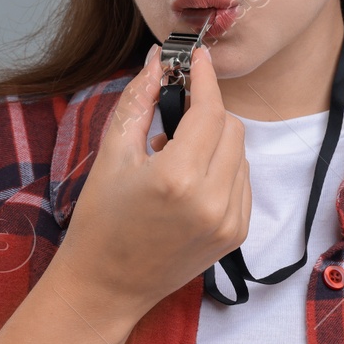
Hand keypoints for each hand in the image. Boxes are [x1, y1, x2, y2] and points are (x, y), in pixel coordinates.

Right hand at [52, 42, 250, 321]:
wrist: (106, 286)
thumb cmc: (100, 221)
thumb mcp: (112, 154)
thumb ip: (139, 101)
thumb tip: (157, 61)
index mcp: (177, 177)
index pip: (209, 110)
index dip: (204, 78)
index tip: (198, 57)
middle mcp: (212, 200)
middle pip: (231, 128)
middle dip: (207, 113)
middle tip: (174, 118)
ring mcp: (229, 221)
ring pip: (241, 154)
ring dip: (215, 142)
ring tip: (175, 157)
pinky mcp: (236, 236)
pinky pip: (243, 182)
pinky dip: (223, 170)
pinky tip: (190, 181)